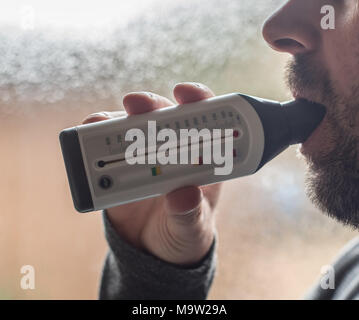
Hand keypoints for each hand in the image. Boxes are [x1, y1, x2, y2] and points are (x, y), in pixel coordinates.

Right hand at [82, 82, 221, 265]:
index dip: (196, 101)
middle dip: (151, 105)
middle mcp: (172, 150)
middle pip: (164, 117)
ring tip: (98, 123)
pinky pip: (105, 148)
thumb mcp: (191, 229)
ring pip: (130, 127)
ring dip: (115, 119)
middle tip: (136, 103)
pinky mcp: (119, 168)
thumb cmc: (184, 235)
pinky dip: (95, 139)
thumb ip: (189, 214)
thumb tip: (183, 194)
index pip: (203, 121)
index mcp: (200, 159)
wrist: (155, 252)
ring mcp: (143, 156)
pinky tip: (86, 137)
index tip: (185, 93)